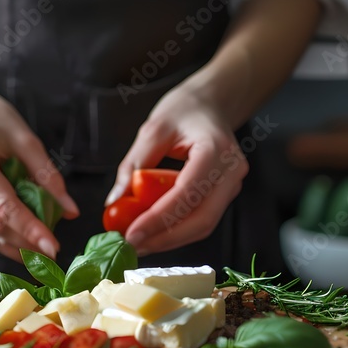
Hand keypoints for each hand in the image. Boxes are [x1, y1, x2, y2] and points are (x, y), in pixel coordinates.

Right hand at [0, 83, 78, 260]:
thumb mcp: (25, 139)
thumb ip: (47, 175)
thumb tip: (69, 210)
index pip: (3, 204)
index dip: (29, 229)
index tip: (52, 246)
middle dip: (25, 242)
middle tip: (53, 252)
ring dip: (15, 246)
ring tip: (40, 250)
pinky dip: (1, 239)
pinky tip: (21, 243)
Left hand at [106, 89, 247, 255]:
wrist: (211, 104)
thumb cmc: (185, 110)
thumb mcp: (153, 130)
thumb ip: (134, 165)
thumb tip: (114, 201)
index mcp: (216, 150)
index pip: (187, 193)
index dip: (159, 218)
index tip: (131, 232)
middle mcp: (231, 171)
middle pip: (201, 219)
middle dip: (165, 238)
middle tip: (133, 244)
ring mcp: (232, 185)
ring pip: (203, 225)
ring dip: (170, 239)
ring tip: (139, 242)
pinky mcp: (225, 194)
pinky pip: (202, 219)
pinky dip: (177, 231)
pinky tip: (154, 233)